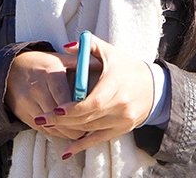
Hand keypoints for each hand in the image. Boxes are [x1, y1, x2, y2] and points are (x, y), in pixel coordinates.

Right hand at [5, 50, 81, 139]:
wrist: (11, 69)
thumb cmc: (41, 64)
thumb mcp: (59, 59)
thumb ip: (79, 63)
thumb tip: (100, 64)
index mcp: (49, 73)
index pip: (64, 97)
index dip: (77, 109)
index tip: (90, 114)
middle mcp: (37, 88)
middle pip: (57, 114)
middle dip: (74, 124)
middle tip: (88, 129)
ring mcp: (28, 103)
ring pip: (50, 125)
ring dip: (66, 131)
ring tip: (79, 133)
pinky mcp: (23, 114)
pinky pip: (42, 129)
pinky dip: (55, 133)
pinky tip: (65, 132)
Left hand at [41, 34, 154, 156]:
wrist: (154, 86)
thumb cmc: (126, 66)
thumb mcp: (109, 51)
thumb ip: (88, 45)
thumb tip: (66, 46)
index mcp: (116, 83)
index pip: (93, 101)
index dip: (74, 108)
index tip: (56, 110)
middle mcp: (121, 104)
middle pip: (89, 117)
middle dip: (63, 119)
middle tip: (42, 119)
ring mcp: (123, 119)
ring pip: (91, 128)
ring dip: (69, 129)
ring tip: (48, 127)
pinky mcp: (123, 129)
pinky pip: (100, 139)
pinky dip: (82, 145)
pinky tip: (67, 150)